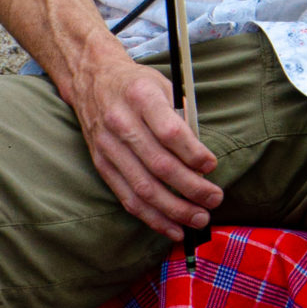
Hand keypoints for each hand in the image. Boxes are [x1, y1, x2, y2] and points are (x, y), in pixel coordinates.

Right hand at [69, 50, 221, 240]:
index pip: (169, 132)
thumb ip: (181, 119)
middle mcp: (121, 122)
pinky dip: (152, 217)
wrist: (92, 79)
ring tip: (199, 219)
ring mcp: (108, 146)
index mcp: (141, 96)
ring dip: (174, 210)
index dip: (193, 154)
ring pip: (143, 187)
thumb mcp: (163, 86)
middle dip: (191, 188)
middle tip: (214, 198)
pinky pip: (127, 198)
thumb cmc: (136, 84)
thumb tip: (201, 162)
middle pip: (159, 165)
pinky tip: (173, 228)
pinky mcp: (101, 164)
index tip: (212, 166)